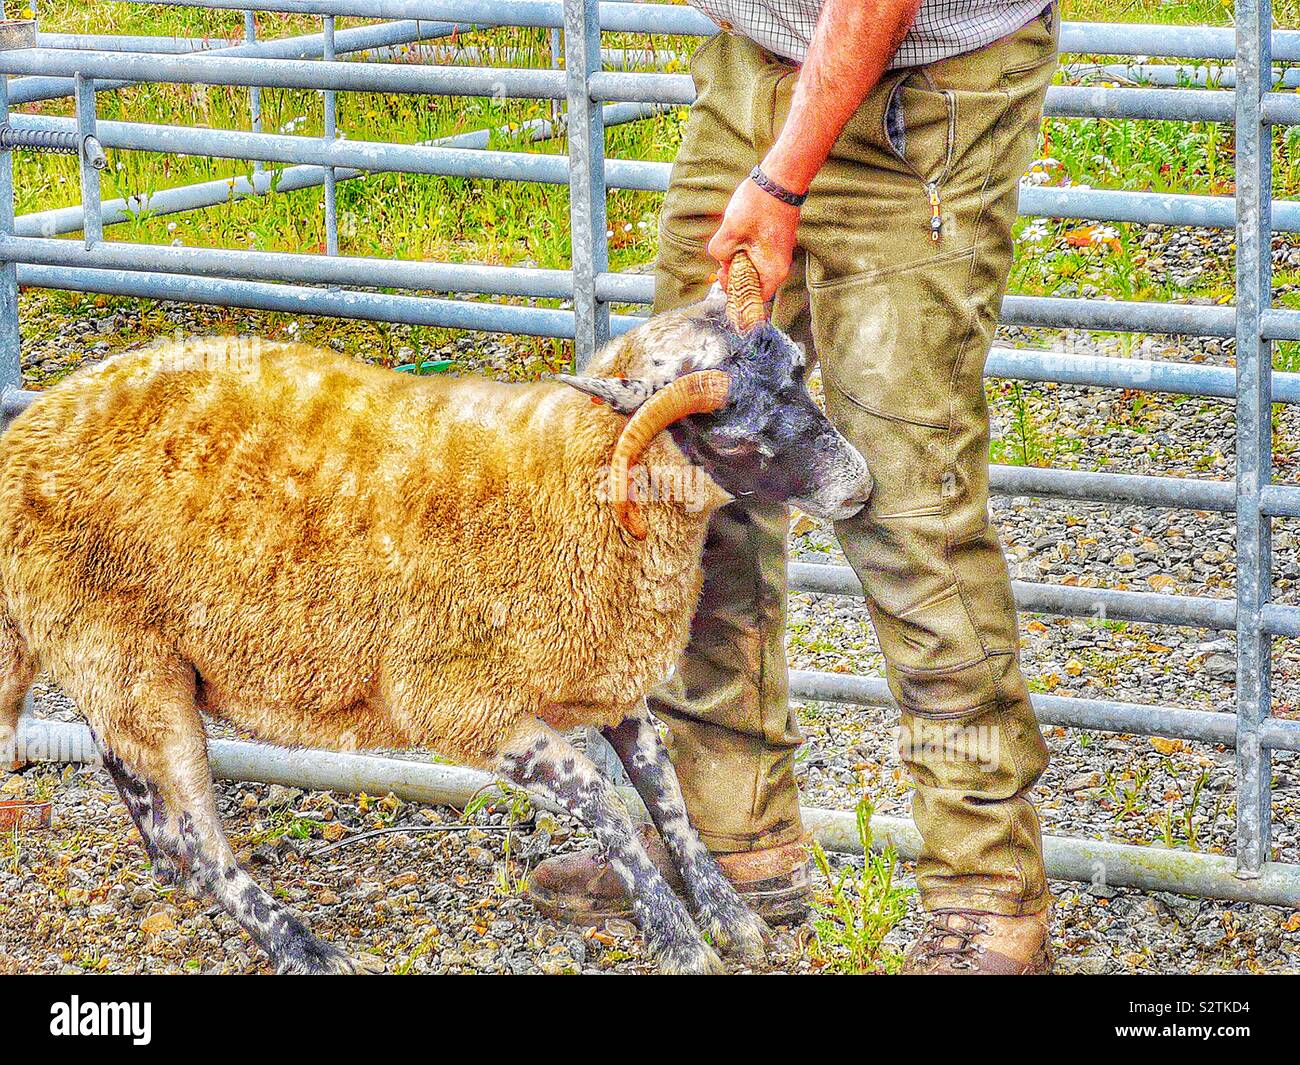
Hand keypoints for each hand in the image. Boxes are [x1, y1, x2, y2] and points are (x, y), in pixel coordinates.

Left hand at [707, 174, 800, 300]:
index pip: (754, 298)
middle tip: (722, 258)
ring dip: (737, 260)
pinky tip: (737, 234)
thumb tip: (721, 259)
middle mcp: (778, 267)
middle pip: (752, 284)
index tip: (722, 275)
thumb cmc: (759, 205)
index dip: (735, 292)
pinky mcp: (774, 243)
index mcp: (772, 271)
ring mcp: (777, 254)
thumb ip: (719, 252)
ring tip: (730, 241)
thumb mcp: (729, 231)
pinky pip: (756, 255)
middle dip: (734, 274)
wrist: (779, 179)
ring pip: (753, 268)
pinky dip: (744, 250)